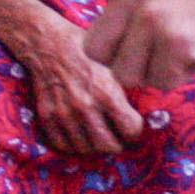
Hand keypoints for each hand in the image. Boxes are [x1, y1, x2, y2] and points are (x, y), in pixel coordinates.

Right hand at [1, 4, 146, 156]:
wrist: (48, 43)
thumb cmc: (85, 51)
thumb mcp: (113, 65)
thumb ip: (125, 89)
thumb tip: (147, 108)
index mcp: (106, 92)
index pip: (131, 130)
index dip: (135, 131)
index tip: (132, 127)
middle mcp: (85, 106)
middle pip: (108, 147)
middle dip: (117, 145)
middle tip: (117, 139)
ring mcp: (64, 114)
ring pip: (85, 150)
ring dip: (95, 148)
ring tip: (99, 138)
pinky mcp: (47, 117)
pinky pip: (62, 146)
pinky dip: (73, 146)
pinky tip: (80, 137)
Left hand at [10, 0, 194, 91]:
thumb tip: (112, 45)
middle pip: (96, 49)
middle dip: (122, 61)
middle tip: (163, 45)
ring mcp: (154, 12)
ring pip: (125, 73)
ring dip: (155, 72)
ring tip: (190, 42)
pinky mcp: (175, 39)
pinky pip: (159, 81)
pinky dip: (182, 77)